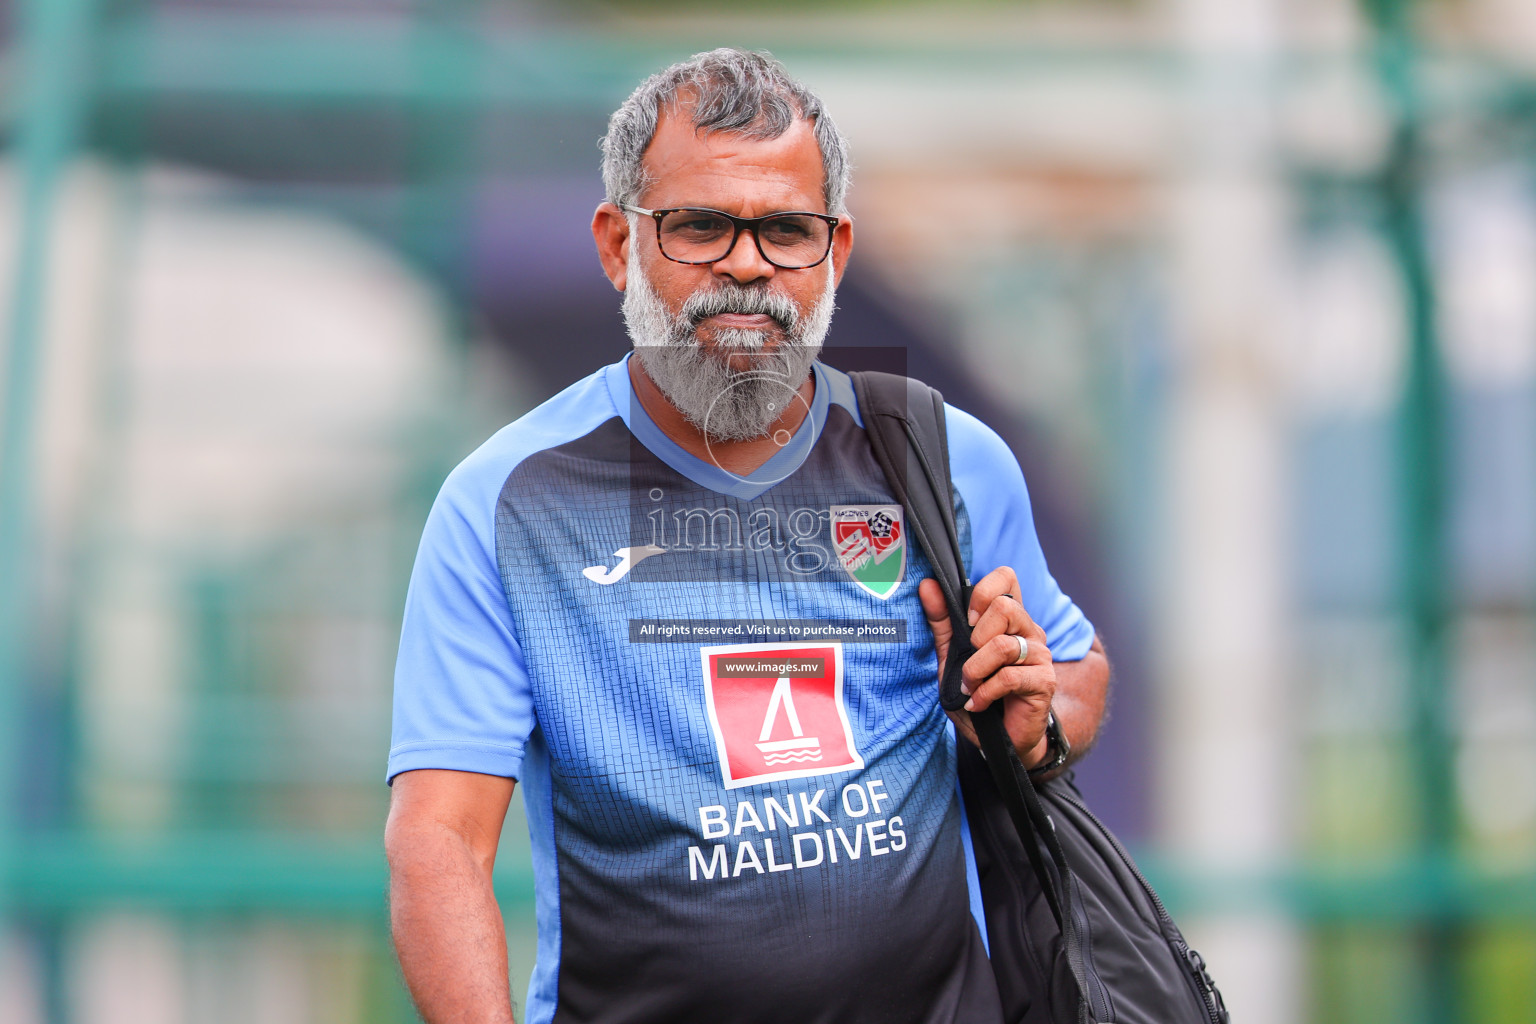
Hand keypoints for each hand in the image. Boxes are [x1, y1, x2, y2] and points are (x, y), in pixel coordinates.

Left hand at [919, 566, 1055, 767]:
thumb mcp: (953, 656)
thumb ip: (942, 622)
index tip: (969, 618)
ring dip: (975, 670)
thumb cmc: (979, 693)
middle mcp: (1029, 631)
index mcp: (1009, 618)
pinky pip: (1008, 678)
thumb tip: (927, 586)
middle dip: (976, 637)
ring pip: (1003, 645)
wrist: (1001, 739)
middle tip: (970, 659)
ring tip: (970, 686)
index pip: (1007, 578)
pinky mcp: (1044, 682)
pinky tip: (978, 703)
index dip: (984, 590)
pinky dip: (984, 693)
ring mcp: (1040, 655)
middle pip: (1005, 607)